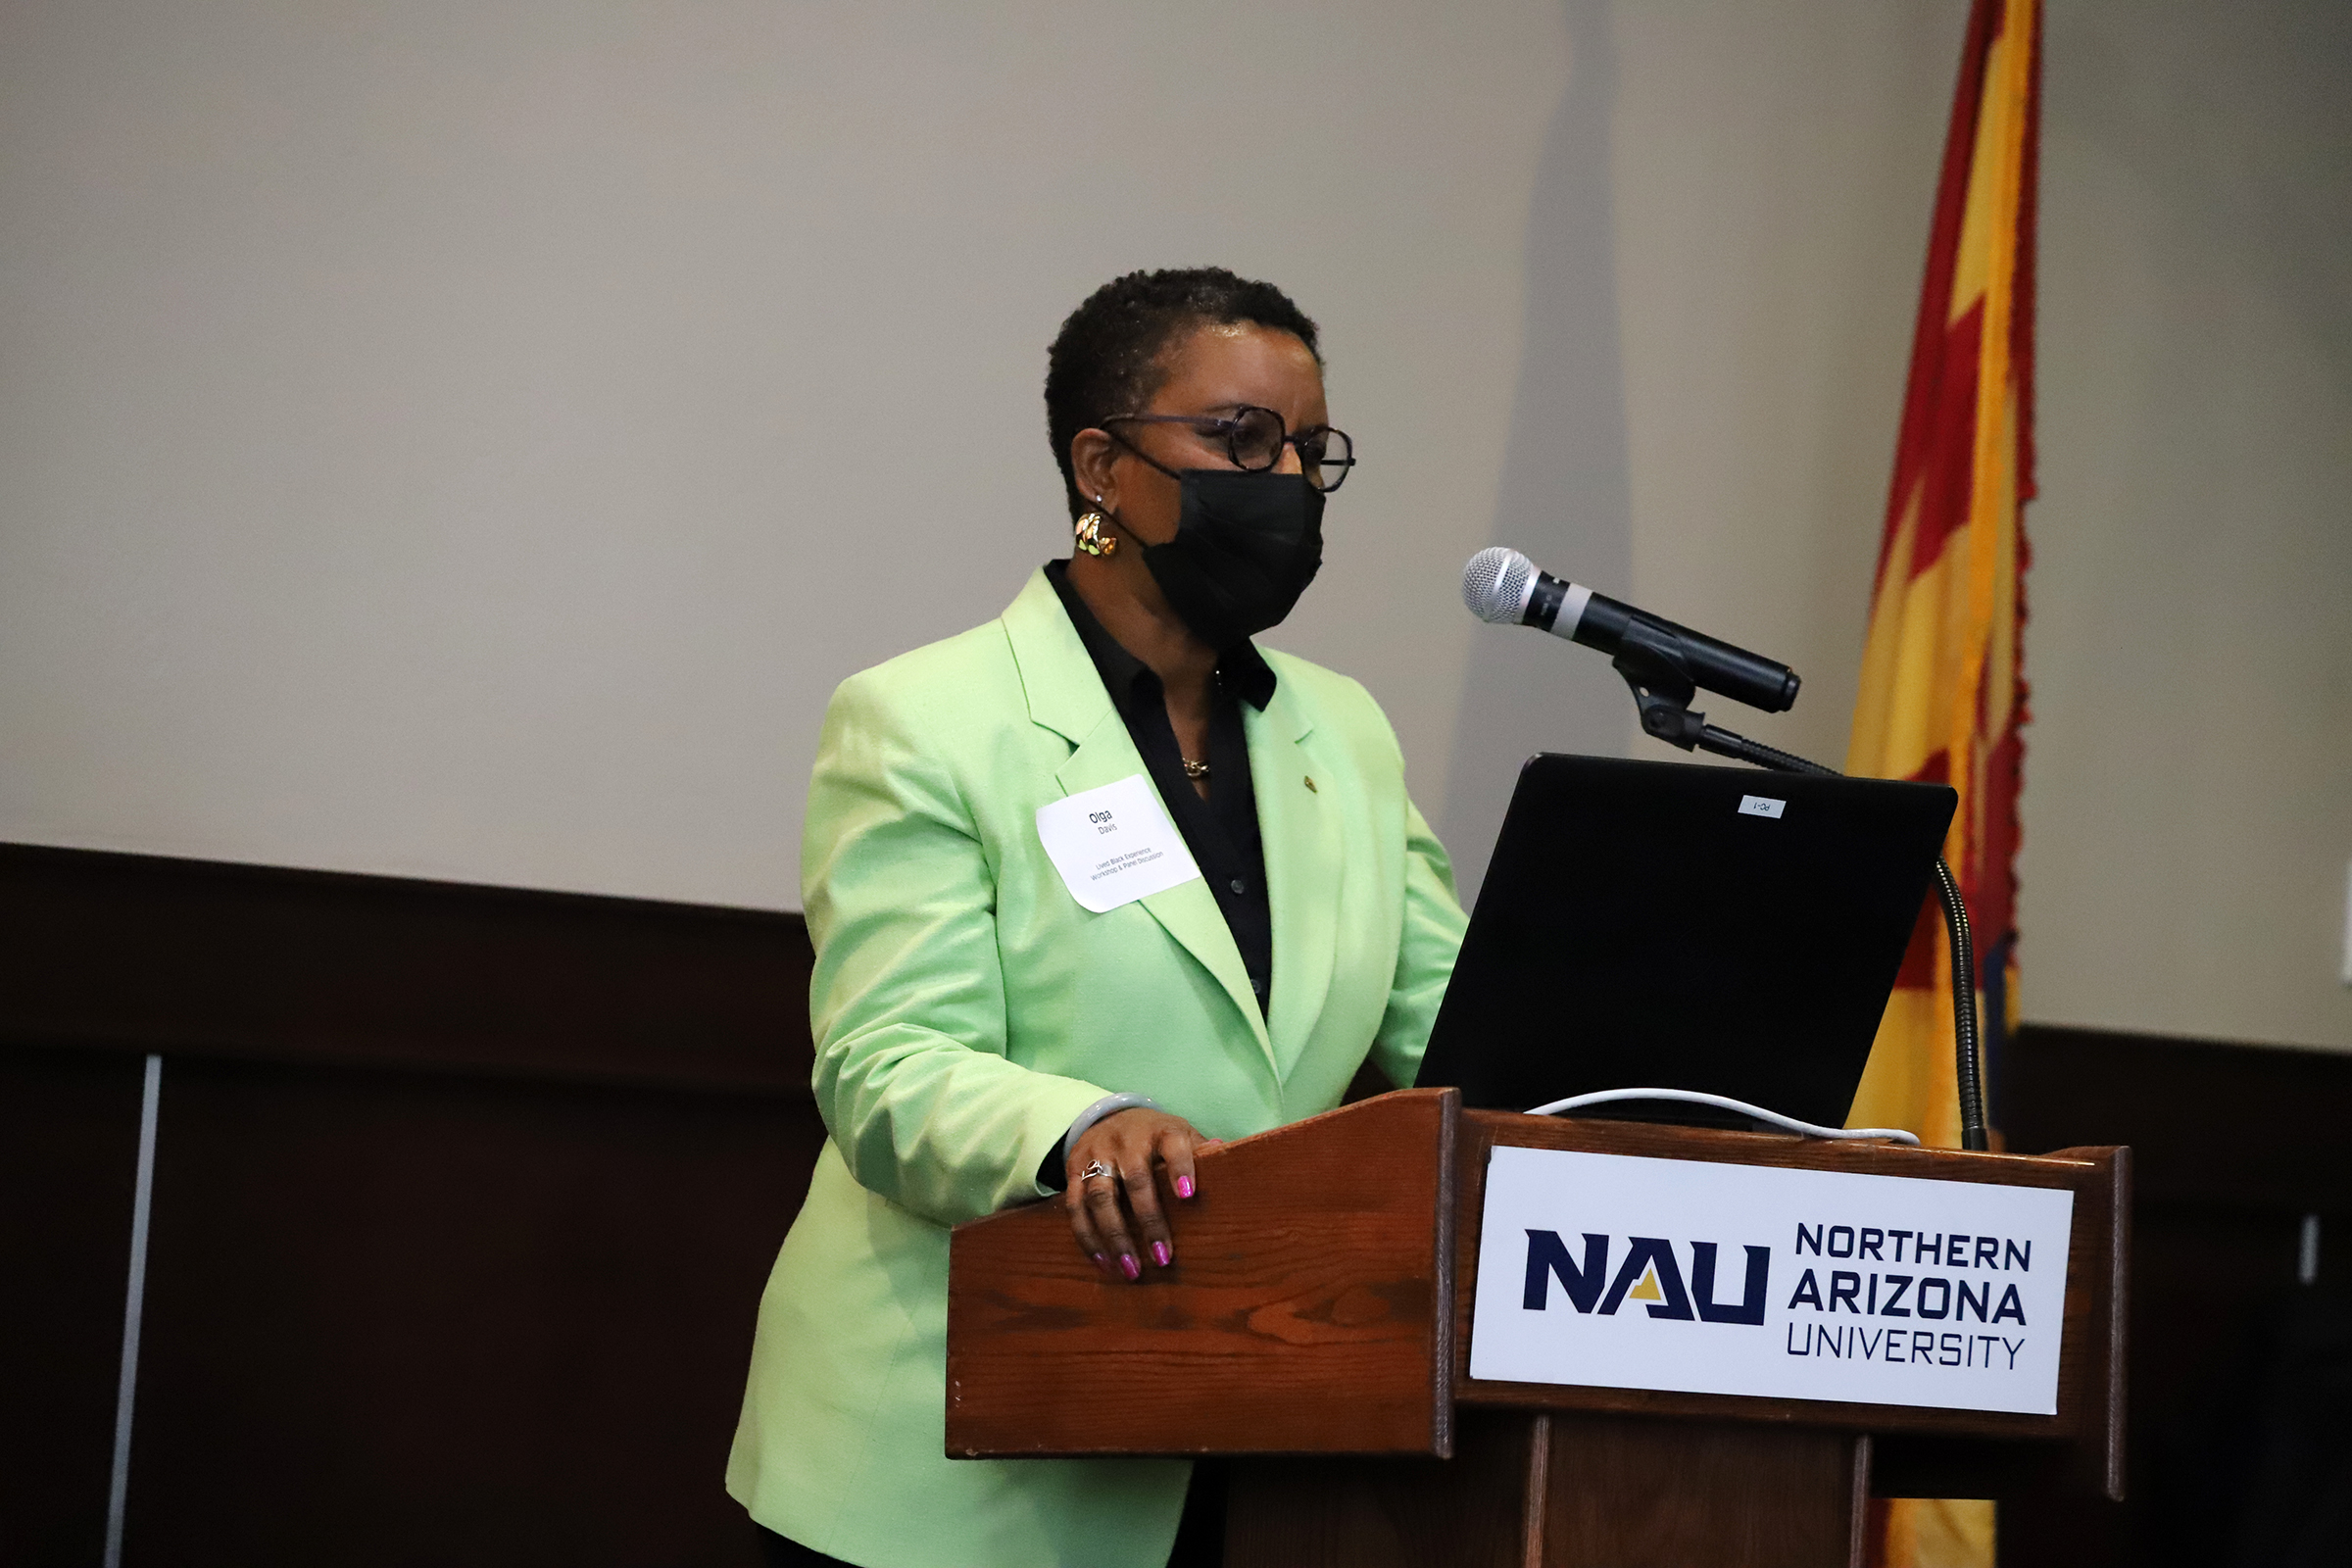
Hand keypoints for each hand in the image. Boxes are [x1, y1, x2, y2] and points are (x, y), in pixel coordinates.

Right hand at [1064, 1107, 1214, 1282]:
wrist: (1109, 1118)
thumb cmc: (1156, 1137)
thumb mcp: (1180, 1135)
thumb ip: (1200, 1150)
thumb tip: (1228, 1157)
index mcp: (1160, 1131)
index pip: (1173, 1145)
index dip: (1180, 1168)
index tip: (1188, 1195)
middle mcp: (1126, 1141)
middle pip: (1135, 1179)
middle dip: (1149, 1220)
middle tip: (1163, 1257)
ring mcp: (1096, 1154)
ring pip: (1100, 1196)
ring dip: (1115, 1236)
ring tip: (1131, 1269)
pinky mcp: (1073, 1169)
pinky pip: (1075, 1207)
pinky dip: (1088, 1237)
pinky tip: (1104, 1262)